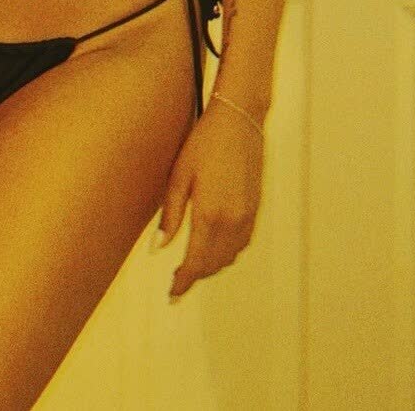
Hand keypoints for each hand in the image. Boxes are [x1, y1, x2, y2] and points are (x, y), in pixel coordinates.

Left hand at [152, 98, 264, 300]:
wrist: (239, 120)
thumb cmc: (204, 143)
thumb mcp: (179, 176)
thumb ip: (171, 215)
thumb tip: (158, 249)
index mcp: (211, 215)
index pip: (196, 262)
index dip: (184, 282)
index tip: (172, 294)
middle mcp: (233, 221)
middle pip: (214, 264)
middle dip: (196, 276)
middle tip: (177, 282)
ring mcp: (248, 215)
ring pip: (230, 256)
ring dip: (212, 266)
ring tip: (192, 265)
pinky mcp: (256, 208)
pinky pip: (242, 243)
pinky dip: (227, 252)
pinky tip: (213, 246)